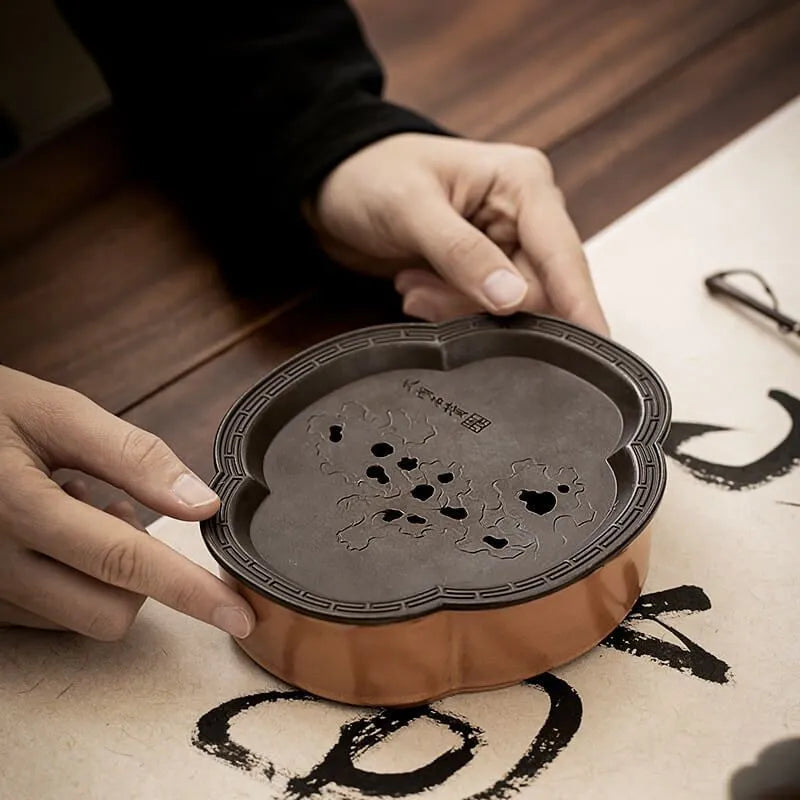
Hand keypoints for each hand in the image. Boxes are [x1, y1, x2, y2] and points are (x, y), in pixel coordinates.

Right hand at [0, 366, 253, 640]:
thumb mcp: (56, 414)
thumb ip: (133, 457)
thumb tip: (202, 503)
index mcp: (21, 508)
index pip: (125, 562)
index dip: (190, 591)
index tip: (239, 615)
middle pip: (108, 612)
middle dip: (141, 576)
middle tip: (116, 510)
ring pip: (79, 619)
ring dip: (102, 574)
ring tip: (72, 509)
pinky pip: (48, 616)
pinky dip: (70, 580)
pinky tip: (49, 532)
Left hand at [307, 133, 607, 334]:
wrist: (334, 186)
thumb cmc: (371, 175)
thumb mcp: (412, 210)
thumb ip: (462, 255)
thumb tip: (512, 299)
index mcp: (523, 183)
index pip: (564, 254)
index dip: (579, 304)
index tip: (595, 347)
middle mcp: (524, 215)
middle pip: (538, 290)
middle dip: (482, 306)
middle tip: (429, 294)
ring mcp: (503, 245)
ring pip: (507, 308)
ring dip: (458, 308)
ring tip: (416, 284)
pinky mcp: (481, 270)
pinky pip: (481, 310)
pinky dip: (448, 309)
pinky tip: (417, 287)